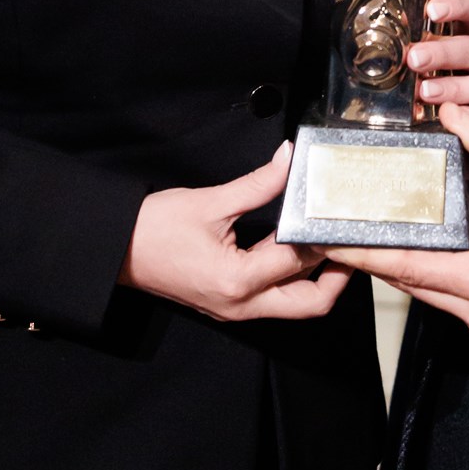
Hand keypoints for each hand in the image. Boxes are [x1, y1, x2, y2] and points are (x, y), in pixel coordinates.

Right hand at [120, 143, 350, 322]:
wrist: (117, 250)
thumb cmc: (155, 228)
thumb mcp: (210, 202)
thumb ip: (257, 184)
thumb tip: (289, 159)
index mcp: (238, 281)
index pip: (299, 260)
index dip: (322, 233)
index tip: (340, 210)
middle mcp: (242, 305)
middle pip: (310, 304)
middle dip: (337, 277)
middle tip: (350, 242)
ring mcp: (235, 310)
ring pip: (294, 305)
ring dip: (317, 279)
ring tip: (329, 242)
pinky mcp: (228, 304)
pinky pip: (274, 299)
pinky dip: (292, 279)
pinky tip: (297, 251)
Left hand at [332, 105, 468, 347]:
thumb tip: (449, 113)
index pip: (409, 269)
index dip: (366, 255)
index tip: (332, 243)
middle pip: (415, 287)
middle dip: (381, 260)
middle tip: (347, 233)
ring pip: (433, 299)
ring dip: (410, 270)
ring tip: (378, 239)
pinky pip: (455, 306)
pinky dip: (438, 282)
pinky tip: (426, 254)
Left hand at [406, 0, 468, 137]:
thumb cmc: (457, 78)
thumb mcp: (441, 51)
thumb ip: (424, 33)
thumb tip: (398, 17)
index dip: (456, 5)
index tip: (431, 11)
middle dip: (445, 53)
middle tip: (415, 58)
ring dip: (459, 88)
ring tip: (427, 92)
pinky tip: (455, 121)